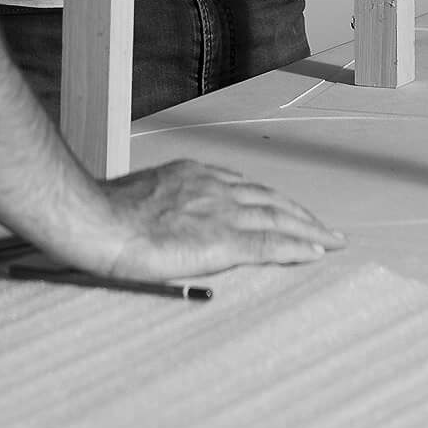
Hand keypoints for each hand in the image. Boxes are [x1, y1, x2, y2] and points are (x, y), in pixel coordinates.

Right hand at [93, 158, 344, 280]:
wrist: (98, 221)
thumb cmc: (107, 215)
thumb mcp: (141, 200)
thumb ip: (164, 207)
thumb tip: (166, 224)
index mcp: (194, 175)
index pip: (244, 188)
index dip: (270, 200)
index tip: (285, 209)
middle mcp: (214, 186)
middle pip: (269, 199)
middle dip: (298, 213)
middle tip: (322, 227)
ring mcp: (221, 211)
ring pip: (278, 218)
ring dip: (308, 228)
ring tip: (329, 239)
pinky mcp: (223, 240)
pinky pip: (270, 244)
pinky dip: (296, 247)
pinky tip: (315, 253)